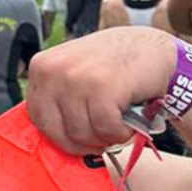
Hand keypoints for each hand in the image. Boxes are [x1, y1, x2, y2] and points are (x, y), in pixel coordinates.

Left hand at [25, 27, 175, 154]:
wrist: (154, 49)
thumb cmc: (114, 65)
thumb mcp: (74, 71)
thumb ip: (58, 97)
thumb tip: (52, 139)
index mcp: (41, 67)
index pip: (37, 118)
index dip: (61, 135)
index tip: (80, 136)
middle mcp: (53, 70)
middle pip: (56, 132)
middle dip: (83, 142)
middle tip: (103, 134)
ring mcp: (76, 78)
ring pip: (81, 134)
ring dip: (106, 137)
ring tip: (119, 120)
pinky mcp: (101, 88)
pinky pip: (105, 130)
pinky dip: (121, 133)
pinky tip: (129, 120)